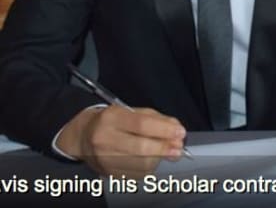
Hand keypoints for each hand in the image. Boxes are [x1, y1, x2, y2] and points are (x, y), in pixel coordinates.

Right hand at [57, 105, 187, 176]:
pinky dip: (150, 167)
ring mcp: (104, 159)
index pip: (142, 125)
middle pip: (141, 148)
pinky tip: (151, 159)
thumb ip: (157, 119)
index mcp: (112, 118)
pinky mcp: (108, 173)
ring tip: (165, 151)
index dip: (164, 130)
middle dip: (164, 149)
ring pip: (141, 164)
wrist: (84, 136)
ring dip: (159, 158)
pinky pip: (137, 175)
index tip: (180, 133)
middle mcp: (104, 139)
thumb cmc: (113, 121)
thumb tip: (176, 130)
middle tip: (178, 148)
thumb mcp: (133, 111)